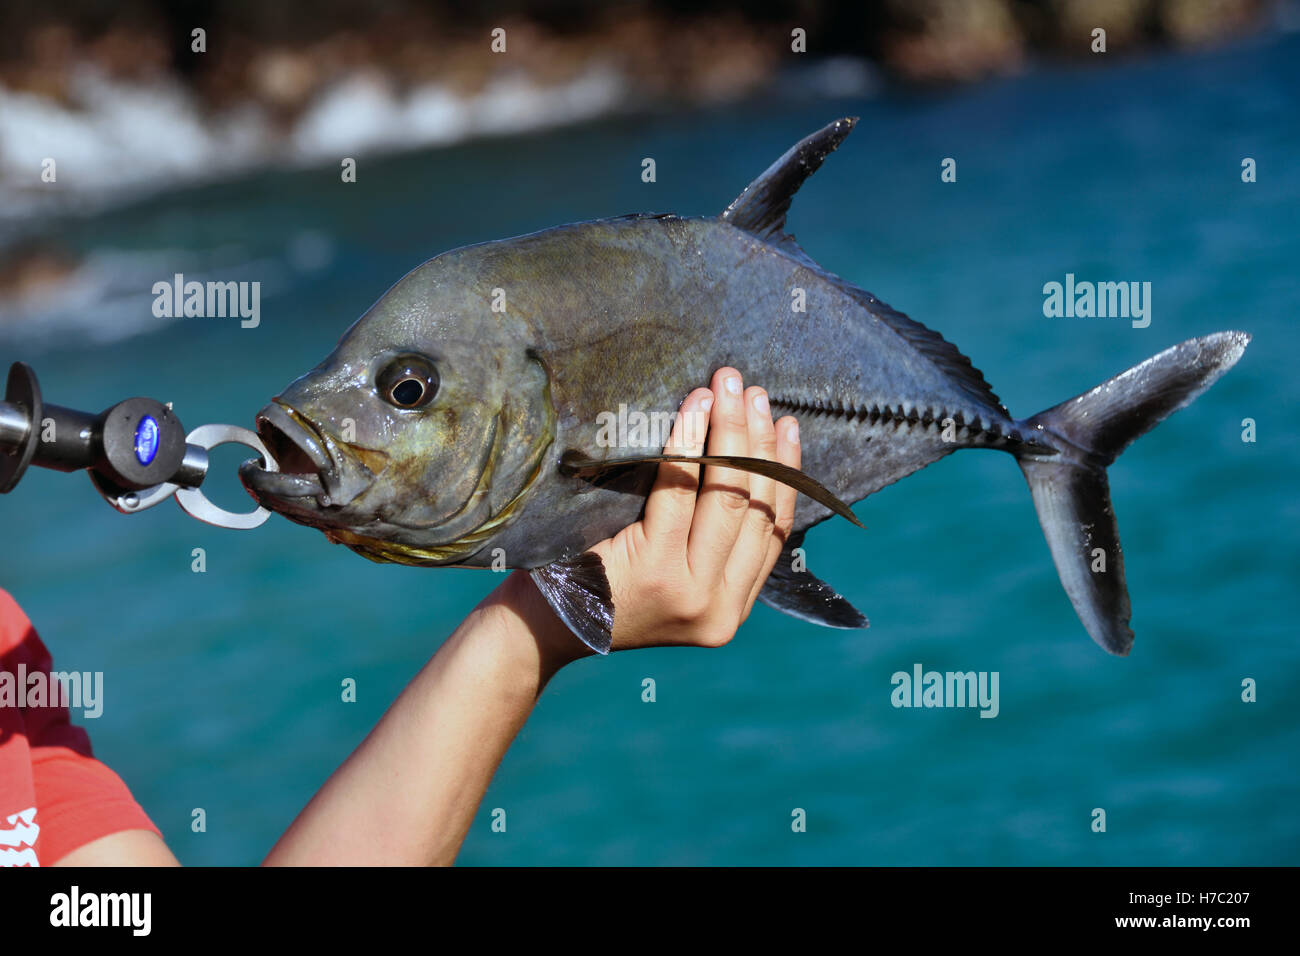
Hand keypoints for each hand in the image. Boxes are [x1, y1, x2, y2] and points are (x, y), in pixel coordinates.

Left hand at [509, 367, 800, 667]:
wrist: (542, 626)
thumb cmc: (603, 586)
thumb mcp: (672, 578)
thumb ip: (710, 546)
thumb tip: (748, 463)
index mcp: (731, 610)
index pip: (776, 531)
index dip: (785, 472)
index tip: (787, 426)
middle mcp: (719, 608)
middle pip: (756, 507)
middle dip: (759, 440)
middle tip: (753, 391)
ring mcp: (689, 592)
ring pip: (726, 496)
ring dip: (731, 431)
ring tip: (726, 387)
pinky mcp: (654, 570)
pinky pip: (679, 491)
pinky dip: (689, 443)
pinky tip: (692, 409)